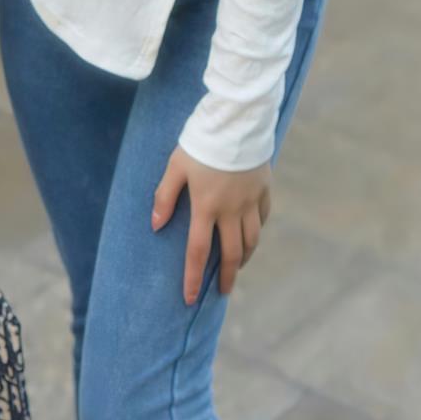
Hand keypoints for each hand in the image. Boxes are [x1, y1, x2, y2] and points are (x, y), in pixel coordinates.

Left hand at [152, 146, 271, 305]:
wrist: (237, 121)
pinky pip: (263, 218)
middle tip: (223, 291)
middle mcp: (232, 210)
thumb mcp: (175, 167)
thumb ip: (164, 197)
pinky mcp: (264, 189)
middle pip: (233, 253)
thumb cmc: (201, 143)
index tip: (191, 298)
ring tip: (238, 267)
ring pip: (252, 239)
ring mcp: (251, 201)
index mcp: (206, 207)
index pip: (198, 251)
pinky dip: (257, 231)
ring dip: (245, 257)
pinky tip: (251, 235)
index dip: (193, 277)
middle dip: (228, 277)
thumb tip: (155, 226)